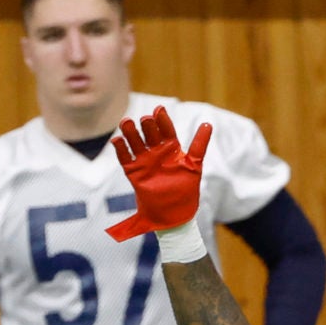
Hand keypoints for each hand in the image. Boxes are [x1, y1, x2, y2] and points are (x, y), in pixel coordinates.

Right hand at [109, 110, 211, 242]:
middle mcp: (156, 152)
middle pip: (149, 134)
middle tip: (146, 119)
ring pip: (135, 142)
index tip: (159, 109)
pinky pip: (125, 158)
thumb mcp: (194, 165)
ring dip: (130, 132)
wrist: (175, 215)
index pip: (166, 130)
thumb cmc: (186, 190)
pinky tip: (117, 140)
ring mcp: (145, 162)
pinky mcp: (134, 173)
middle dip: (147, 126)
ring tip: (126, 122)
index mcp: (171, 149)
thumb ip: (199, 145)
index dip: (163, 120)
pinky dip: (120, 149)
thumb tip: (208, 124)